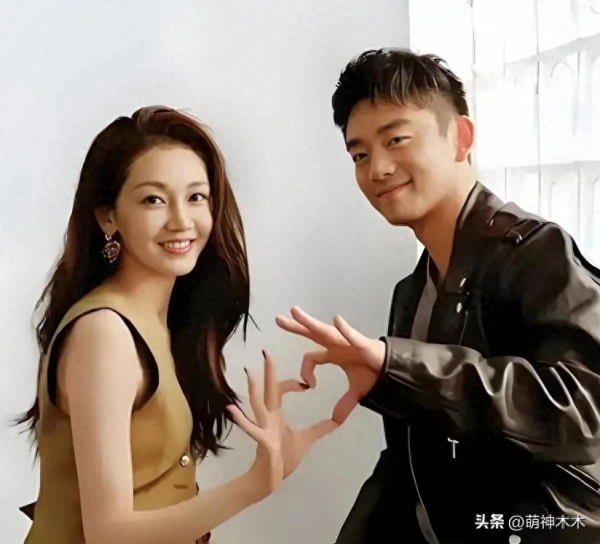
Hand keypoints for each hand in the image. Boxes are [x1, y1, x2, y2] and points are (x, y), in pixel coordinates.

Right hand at [227, 350, 337, 500]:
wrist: (269, 480)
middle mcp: (267, 417)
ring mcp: (263, 427)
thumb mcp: (306, 439)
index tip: (306, 383)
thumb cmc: (284, 458)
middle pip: (269, 389)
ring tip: (249, 373)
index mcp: (276, 414)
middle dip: (268, 371)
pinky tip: (231, 410)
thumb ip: (320, 428)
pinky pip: (251, 428)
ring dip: (253, 390)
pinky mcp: (262, 440)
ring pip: (257, 404)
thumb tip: (337, 420)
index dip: (292, 382)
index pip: (281, 390)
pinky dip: (242, 420)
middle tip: (266, 351)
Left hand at [275, 306, 385, 424]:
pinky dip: (344, 329)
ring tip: (295, 312)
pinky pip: (351, 335)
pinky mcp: (362, 343)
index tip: (308, 386)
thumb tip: (336, 420)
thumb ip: (345, 403)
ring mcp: (348, 341)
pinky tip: (336, 320)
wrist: (394, 370)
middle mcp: (337, 344)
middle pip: (311, 334)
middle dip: (295, 326)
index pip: (311, 358)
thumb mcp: (356, 392)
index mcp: (333, 354)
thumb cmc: (374, 373)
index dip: (306, 371)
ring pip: (325, 331)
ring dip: (310, 322)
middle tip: (278, 319)